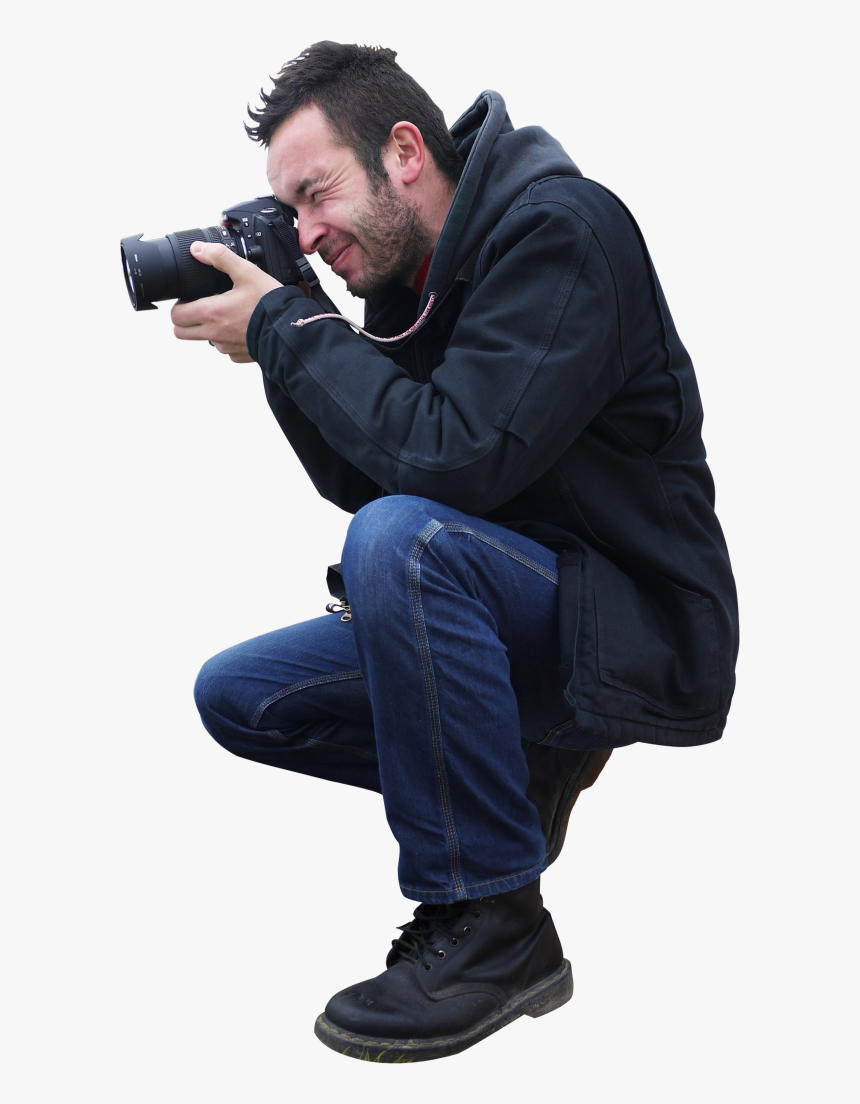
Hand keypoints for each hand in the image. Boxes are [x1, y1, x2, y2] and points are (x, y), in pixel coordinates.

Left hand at [170, 241, 281, 362]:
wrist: (291, 330)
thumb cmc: (270, 303)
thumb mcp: (247, 272)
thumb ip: (220, 257)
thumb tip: (197, 249)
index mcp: (211, 312)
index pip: (176, 315)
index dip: (179, 305)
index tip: (191, 299)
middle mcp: (214, 334)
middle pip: (181, 333)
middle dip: (186, 320)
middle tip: (201, 308)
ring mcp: (226, 347)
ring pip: (205, 340)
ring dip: (208, 330)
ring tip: (226, 316)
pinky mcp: (238, 356)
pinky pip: (225, 349)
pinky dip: (228, 340)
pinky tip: (241, 328)